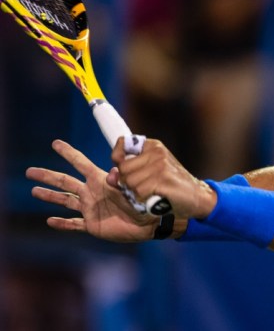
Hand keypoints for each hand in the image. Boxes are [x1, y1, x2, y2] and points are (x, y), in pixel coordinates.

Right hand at [27, 140, 158, 242]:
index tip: (56, 143)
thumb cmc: (144, 201)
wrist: (149, 223)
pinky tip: (49, 220)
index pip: (80, 163)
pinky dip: (62, 223)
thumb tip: (111, 172)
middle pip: (65, 181)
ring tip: (34, 191)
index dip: (68, 153)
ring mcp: (90, 208)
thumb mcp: (132, 188)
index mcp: (100, 180)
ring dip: (50, 196)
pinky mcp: (92, 224)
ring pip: (65, 201)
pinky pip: (73, 224)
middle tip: (30, 172)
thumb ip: (121, 181)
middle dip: (48, 176)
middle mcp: (92, 192)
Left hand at [112, 138, 216, 218]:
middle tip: (143, 186)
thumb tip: (110, 176)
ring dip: (136, 192)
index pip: (122, 143)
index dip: (118, 159)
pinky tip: (155, 197)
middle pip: (123, 168)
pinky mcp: (162, 179)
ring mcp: (160, 165)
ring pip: (129, 182)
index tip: (127, 169)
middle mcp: (157, 152)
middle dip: (127, 182)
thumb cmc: (171, 185)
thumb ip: (129, 171)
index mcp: (153, 146)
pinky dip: (144, 199)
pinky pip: (138, 192)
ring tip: (150, 192)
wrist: (197, 196)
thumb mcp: (150, 171)